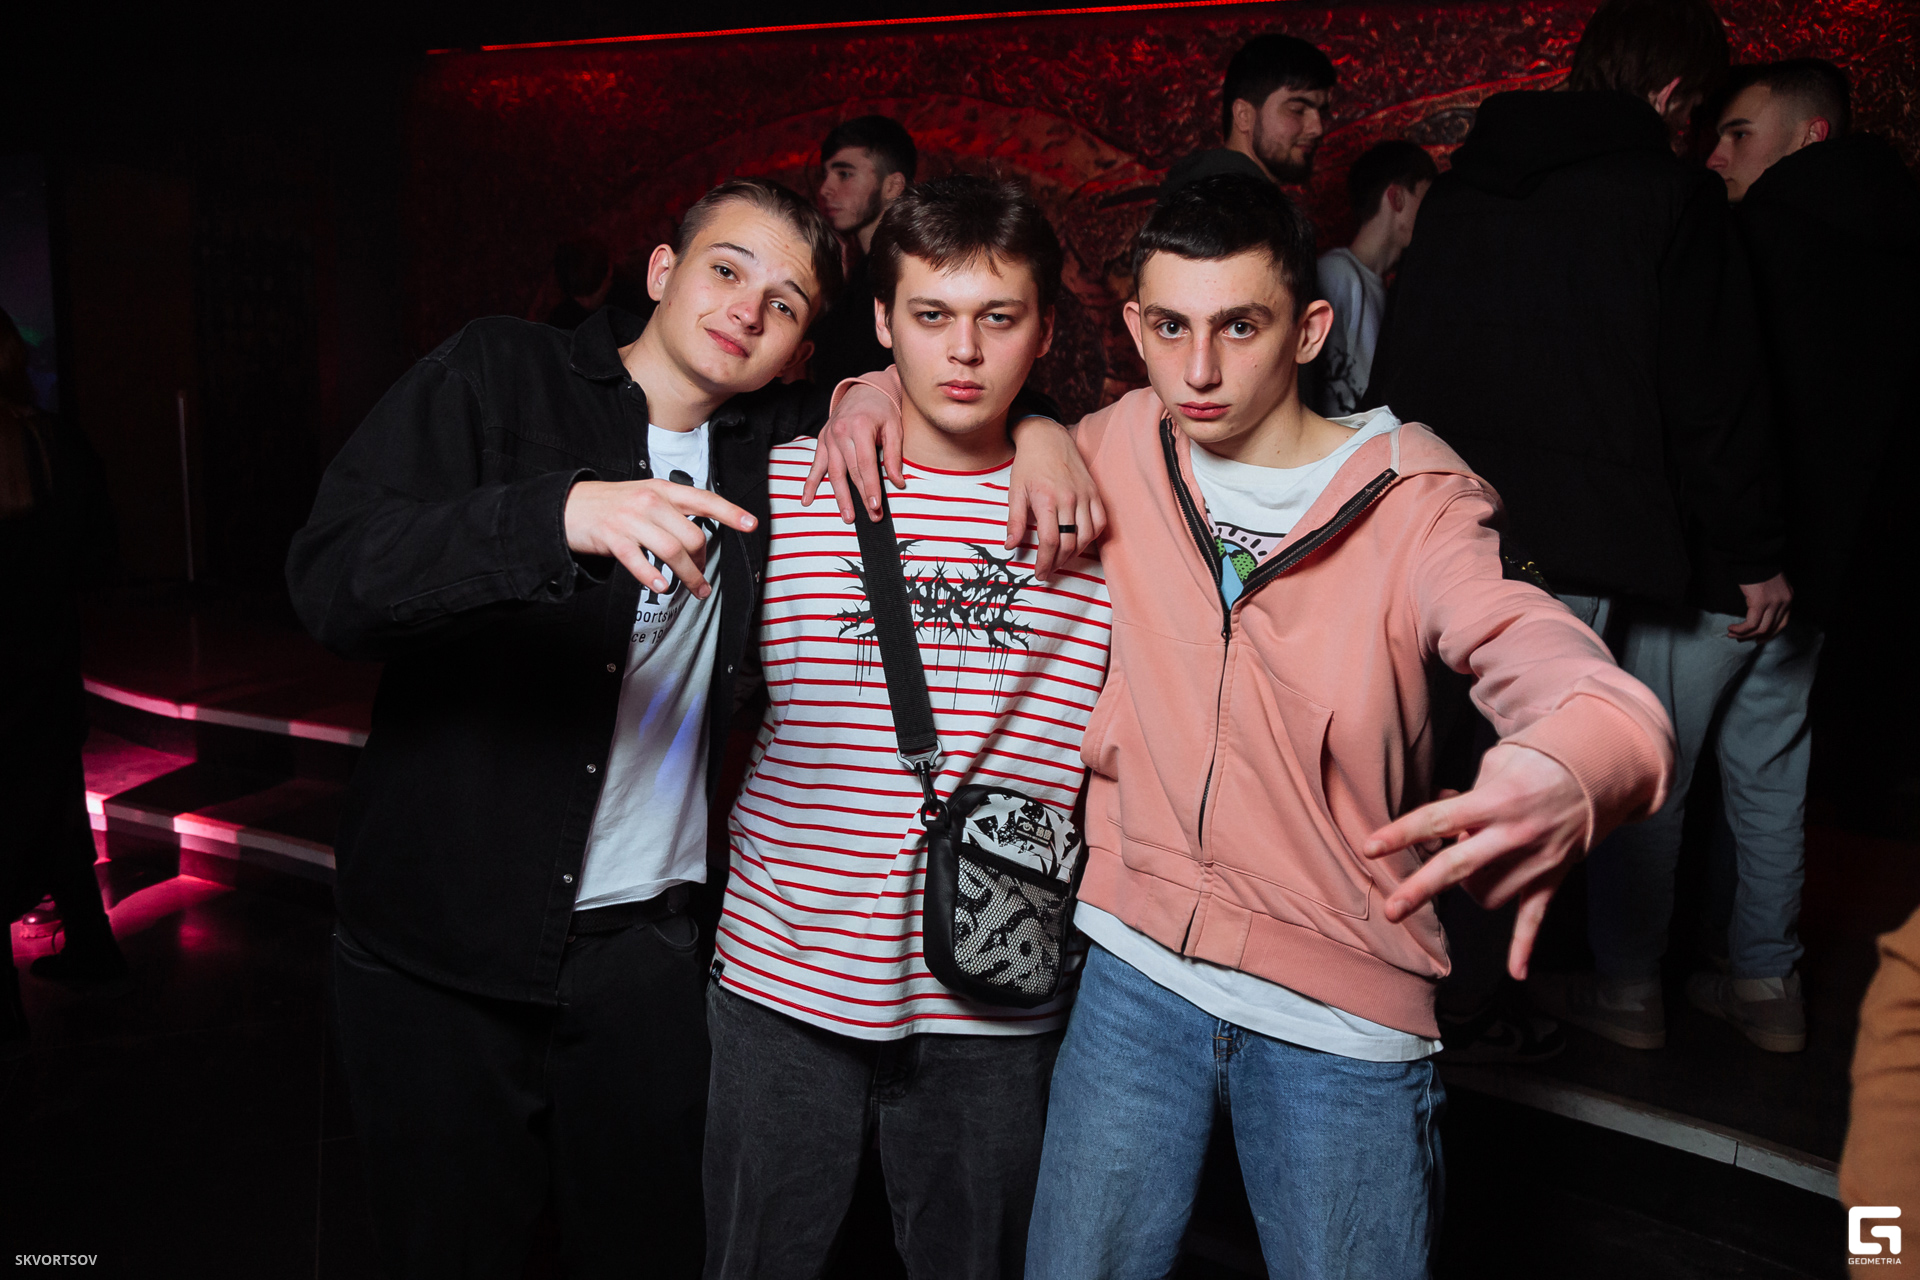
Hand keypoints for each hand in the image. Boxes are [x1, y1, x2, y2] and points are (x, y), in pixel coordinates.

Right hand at [563, 478, 754, 598]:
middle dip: (703, 562)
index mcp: (663, 489)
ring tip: (696, 590)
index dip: (730, 512)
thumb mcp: (646, 495)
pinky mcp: (612, 537)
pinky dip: (652, 576)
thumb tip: (700, 537)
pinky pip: (639, 561)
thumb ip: (673, 510)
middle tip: (702, 577)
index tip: (751, 524)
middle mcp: (650, 501)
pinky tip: (662, 586)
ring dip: (688, 576)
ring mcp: (630, 519)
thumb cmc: (614, 505)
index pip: (704, 499)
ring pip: (672, 551)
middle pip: (692, 535)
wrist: (569, 505)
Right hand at [802, 381, 902, 523]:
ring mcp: (828, 437)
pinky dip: (810, 483)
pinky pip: (815, 464)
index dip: (871, 487)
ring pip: (833, 472)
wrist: (864, 389)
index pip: (866, 464)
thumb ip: (894, 455)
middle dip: (860, 496)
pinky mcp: (822, 440)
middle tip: (871, 516)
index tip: (875, 506)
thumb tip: (898, 482)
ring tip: (848, 516)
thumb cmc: (882, 409)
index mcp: (859, 427)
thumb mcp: (894, 427)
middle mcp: (840, 432)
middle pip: (850, 471)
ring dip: (840, 496)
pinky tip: (807, 500)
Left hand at [1008, 417, 1106, 580]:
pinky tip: (1078, 542)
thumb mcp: (1015, 493)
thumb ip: (1015, 522)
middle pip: (1068, 542)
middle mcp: (1069, 498)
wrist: (1047, 438)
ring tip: (1061, 559)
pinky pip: (1099, 522)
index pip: (1049, 541)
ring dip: (1074, 553)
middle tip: (1048, 570)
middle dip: (1057, 562)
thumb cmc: (1028, 465)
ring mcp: (1085, 495)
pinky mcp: (1094, 492)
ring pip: (1086, 536)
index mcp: (1047, 499)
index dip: (1045, 562)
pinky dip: (1090, 537)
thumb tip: (1009, 547)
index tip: (1039, 573)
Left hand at [1361, 744, 1588, 980]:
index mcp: (1495, 800)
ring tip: (1474, 864)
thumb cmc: (1538, 761)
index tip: (1370, 848)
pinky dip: (1525, 945)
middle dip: (1422, 889)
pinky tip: (1516, 972)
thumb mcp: (1498, 762)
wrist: (1598, 771)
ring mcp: (1536, 859)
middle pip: (1458, 866)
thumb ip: (1465, 795)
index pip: (1439, 819)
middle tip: (1392, 910)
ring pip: (1488, 895)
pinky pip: (1536, 917)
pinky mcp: (1553, 876)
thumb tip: (1437, 824)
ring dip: (1469, 888)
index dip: (1402, 834)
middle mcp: (1514, 833)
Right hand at [1728, 572, 1791, 640]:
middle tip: (1741, 639)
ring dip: (1745, 634)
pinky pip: (1751, 624)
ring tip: (1732, 634)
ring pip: (1761, 629)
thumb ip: (1770, 598)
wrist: (1755, 556)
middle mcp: (1784, 602)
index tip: (1759, 639)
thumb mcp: (1771, 585)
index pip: (1782, 623)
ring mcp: (1773, 603)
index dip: (1770, 634)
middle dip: (1754, 636)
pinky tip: (1732, 628)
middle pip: (1771, 628)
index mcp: (1788, 598)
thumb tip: (1759, 612)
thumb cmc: (1758, 567)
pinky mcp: (1760, 603)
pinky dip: (1741, 629)